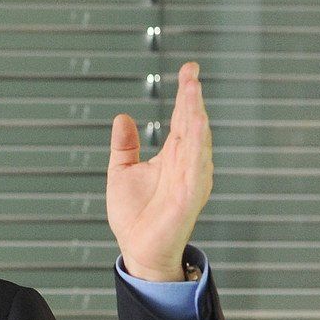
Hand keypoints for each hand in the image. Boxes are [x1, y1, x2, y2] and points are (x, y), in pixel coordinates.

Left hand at [106, 62, 212, 280]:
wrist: (137, 249)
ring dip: (196, 117)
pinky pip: (196, 168)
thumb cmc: (134, 216)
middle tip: (191, 74)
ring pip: (197, 142)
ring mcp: (190, 179)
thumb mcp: (122, 173)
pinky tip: (197, 127)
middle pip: (193, 124)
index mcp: (172, 156)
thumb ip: (124, 147)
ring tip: (193, 93)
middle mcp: (185, 164)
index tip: (189, 70)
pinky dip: (197, 148)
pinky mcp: (190, 197)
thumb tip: (122, 118)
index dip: (186, 94)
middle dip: (192, 99)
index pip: (183, 118)